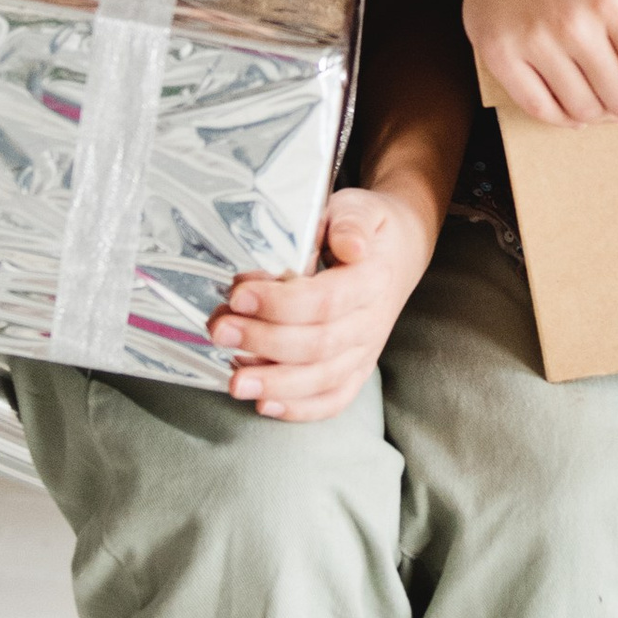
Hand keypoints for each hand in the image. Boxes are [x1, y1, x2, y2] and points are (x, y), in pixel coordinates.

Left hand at [211, 181, 435, 419]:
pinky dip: (300, 409)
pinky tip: (264, 406)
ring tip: (234, 381)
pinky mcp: (355, 369)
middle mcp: (371, 322)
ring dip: (274, 384)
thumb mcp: (359, 208)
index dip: (279, 304)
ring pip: (322, 379)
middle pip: (318, 345)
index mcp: (372, 280)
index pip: (325, 301)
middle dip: (263, 342)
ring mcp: (365, 351)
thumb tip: (350, 246)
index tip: (238, 294)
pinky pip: (333, 400)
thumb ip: (352, 223)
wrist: (396, 251)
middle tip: (220, 330)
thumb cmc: (366, 228)